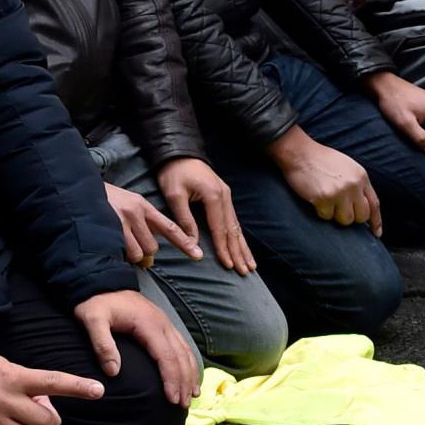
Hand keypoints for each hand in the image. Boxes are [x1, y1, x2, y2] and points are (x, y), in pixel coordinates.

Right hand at [0, 352, 104, 424]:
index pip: (52, 381)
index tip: (99, 390)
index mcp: (14, 377)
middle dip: (47, 419)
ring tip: (12, 417)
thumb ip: (29, 386)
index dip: (77, 387)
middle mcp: (6, 399)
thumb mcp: (5, 367)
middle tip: (37, 412)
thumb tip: (49, 409)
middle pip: (46, 420)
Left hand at [72, 288, 200, 405]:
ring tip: (192, 395)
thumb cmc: (96, 302)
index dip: (171, 380)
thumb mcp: (92, 320)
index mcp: (148, 324)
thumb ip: (102, 345)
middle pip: (180, 356)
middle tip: (184, 405)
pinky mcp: (162, 324)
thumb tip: (114, 372)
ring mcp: (164, 322)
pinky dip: (188, 362)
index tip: (173, 400)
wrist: (100, 280)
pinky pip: (181, 345)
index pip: (166, 357)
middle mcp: (162, 323)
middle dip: (184, 382)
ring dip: (190, 374)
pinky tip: (189, 375)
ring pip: (185, 351)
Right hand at [106, 180, 194, 267]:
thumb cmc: (105, 203)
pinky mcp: (109, 228)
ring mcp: (121, 220)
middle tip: (131, 247)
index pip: (170, 227)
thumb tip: (148, 258)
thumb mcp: (128, 206)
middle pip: (152, 247)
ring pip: (138, 253)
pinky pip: (122, 252)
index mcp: (143, 206)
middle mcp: (135, 212)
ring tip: (118, 244)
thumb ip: (142, 226)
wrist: (78, 191)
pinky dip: (119, 254)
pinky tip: (111, 246)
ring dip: (130, 256)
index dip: (184, 243)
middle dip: (144, 254)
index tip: (197, 255)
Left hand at [155, 156, 256, 275]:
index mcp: (214, 196)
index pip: (220, 228)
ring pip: (237, 226)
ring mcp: (227, 196)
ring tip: (251, 265)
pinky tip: (242, 247)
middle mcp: (225, 197)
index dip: (224, 249)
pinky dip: (238, 236)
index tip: (229, 266)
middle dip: (239, 252)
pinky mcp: (224, 196)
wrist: (179, 152)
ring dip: (243, 247)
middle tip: (245, 272)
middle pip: (233, 230)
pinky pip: (233, 220)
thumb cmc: (174, 173)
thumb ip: (185, 220)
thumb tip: (193, 244)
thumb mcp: (175, 195)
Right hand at [268, 125, 381, 233]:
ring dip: (335, 215)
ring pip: (345, 220)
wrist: (300, 153)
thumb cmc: (321, 160)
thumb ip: (357, 185)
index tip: (377, 233)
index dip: (376, 221)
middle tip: (339, 210)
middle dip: (351, 217)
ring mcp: (339, 192)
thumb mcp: (347, 167)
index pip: (374, 204)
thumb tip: (363, 207)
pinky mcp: (324, 198)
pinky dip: (320, 211)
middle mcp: (353, 185)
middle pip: (361, 216)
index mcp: (361, 177)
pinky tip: (316, 198)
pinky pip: (327, 216)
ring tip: (326, 201)